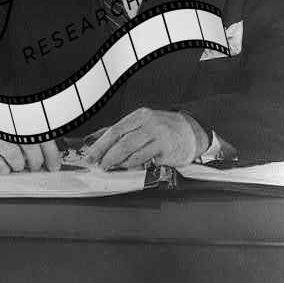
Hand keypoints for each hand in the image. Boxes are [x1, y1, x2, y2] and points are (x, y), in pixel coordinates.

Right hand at [0, 123, 60, 172]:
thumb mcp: (17, 133)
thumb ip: (35, 140)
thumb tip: (53, 160)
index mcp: (17, 115)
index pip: (40, 133)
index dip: (51, 152)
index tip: (54, 165)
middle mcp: (4, 122)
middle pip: (31, 145)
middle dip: (36, 162)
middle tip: (36, 166)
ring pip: (16, 158)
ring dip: (19, 166)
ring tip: (16, 162)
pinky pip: (0, 167)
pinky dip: (5, 169)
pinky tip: (2, 163)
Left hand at [85, 107, 208, 169]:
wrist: (193, 131)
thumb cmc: (164, 128)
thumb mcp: (142, 123)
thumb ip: (121, 131)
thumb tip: (96, 139)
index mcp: (140, 116)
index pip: (115, 129)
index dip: (100, 144)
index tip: (90, 155)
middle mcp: (149, 124)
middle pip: (122, 141)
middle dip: (107, 155)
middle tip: (98, 165)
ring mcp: (159, 137)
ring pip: (133, 152)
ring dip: (118, 162)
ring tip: (110, 167)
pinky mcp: (167, 151)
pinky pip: (146, 160)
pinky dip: (134, 165)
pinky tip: (129, 167)